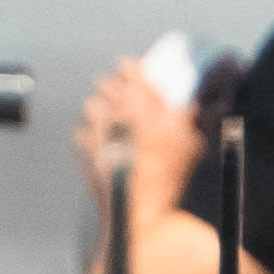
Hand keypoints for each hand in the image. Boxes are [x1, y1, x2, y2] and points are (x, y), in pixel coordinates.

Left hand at [73, 57, 204, 230]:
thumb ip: (188, 116)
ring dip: (101, 110)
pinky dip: (90, 135)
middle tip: (128, 101)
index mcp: (138, 97)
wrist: (136, 204)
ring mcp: (93, 125)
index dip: (133, 70)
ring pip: (92, 104)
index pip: (130, 68)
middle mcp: (112, 105)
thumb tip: (191, 105)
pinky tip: (104, 145)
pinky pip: (82, 131)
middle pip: (107, 83)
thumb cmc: (165, 171)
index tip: (136, 72)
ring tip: (113, 124)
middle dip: (115, 88)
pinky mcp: (83, 146)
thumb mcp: (189, 141)